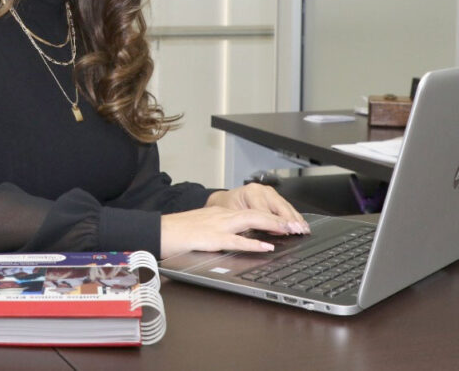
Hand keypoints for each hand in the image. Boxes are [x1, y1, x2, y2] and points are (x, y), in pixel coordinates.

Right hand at [158, 184, 309, 259]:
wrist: (160, 230)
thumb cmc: (178, 232)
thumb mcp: (204, 228)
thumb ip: (221, 231)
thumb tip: (239, 239)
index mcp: (221, 214)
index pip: (252, 211)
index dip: (272, 216)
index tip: (288, 222)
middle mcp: (222, 216)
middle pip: (256, 212)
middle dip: (279, 219)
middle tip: (298, 225)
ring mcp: (217, 226)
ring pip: (250, 221)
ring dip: (272, 226)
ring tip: (289, 230)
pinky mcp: (211, 237)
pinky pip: (236, 240)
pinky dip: (252, 243)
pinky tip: (265, 247)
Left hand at [206, 183, 309, 230]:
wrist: (225, 201)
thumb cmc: (228, 209)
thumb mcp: (233, 217)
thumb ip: (248, 224)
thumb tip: (264, 234)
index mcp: (250, 193)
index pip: (266, 210)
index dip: (275, 222)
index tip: (285, 230)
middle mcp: (261, 190)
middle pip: (279, 206)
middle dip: (290, 220)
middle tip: (299, 230)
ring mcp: (269, 192)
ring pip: (285, 206)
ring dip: (296, 218)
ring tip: (304, 229)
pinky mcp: (274, 197)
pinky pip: (286, 206)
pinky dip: (294, 216)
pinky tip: (301, 223)